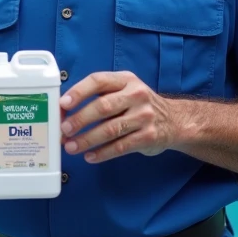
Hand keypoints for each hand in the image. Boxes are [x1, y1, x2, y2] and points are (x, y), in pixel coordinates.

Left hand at [59, 72, 182, 162]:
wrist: (174, 121)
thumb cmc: (138, 105)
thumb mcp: (124, 90)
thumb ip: (99, 96)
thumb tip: (65, 112)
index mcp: (125, 80)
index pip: (98, 81)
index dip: (78, 92)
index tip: (63, 104)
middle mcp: (136, 95)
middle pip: (103, 106)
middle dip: (80, 119)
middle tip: (64, 130)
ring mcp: (144, 116)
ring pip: (110, 129)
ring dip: (87, 139)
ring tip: (71, 147)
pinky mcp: (148, 137)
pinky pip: (121, 146)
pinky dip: (103, 153)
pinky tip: (90, 156)